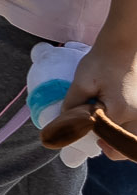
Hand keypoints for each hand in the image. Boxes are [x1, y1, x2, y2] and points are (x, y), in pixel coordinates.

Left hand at [63, 42, 136, 159]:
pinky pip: (135, 128)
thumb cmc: (102, 61)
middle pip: (126, 146)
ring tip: (106, 133)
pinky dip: (127, 132)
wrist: (125, 46)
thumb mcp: (81, 82)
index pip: (103, 137)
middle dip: (113, 148)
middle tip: (98, 140)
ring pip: (134, 139)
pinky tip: (115, 123)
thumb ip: (73, 105)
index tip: (79, 133)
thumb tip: (65, 122)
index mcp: (120, 112)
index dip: (91, 138)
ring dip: (121, 141)